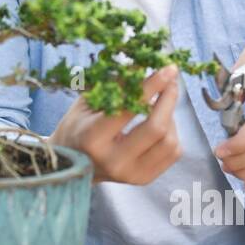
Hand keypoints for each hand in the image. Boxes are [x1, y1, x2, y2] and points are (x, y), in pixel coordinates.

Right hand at [51, 64, 181, 184]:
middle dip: (169, 99)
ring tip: (161, 103)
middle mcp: (113, 160)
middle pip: (156, 128)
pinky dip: (172, 131)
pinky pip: (173, 152)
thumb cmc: (77, 126)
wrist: (72, 164)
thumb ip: (115, 85)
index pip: (129, 109)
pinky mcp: (144, 179)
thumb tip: (144, 65)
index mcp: (93, 138)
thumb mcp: (87, 102)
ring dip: (170, 116)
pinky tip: (161, 121)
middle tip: (171, 80)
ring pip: (169, 141)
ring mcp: (131, 174)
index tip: (167, 68)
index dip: (151, 86)